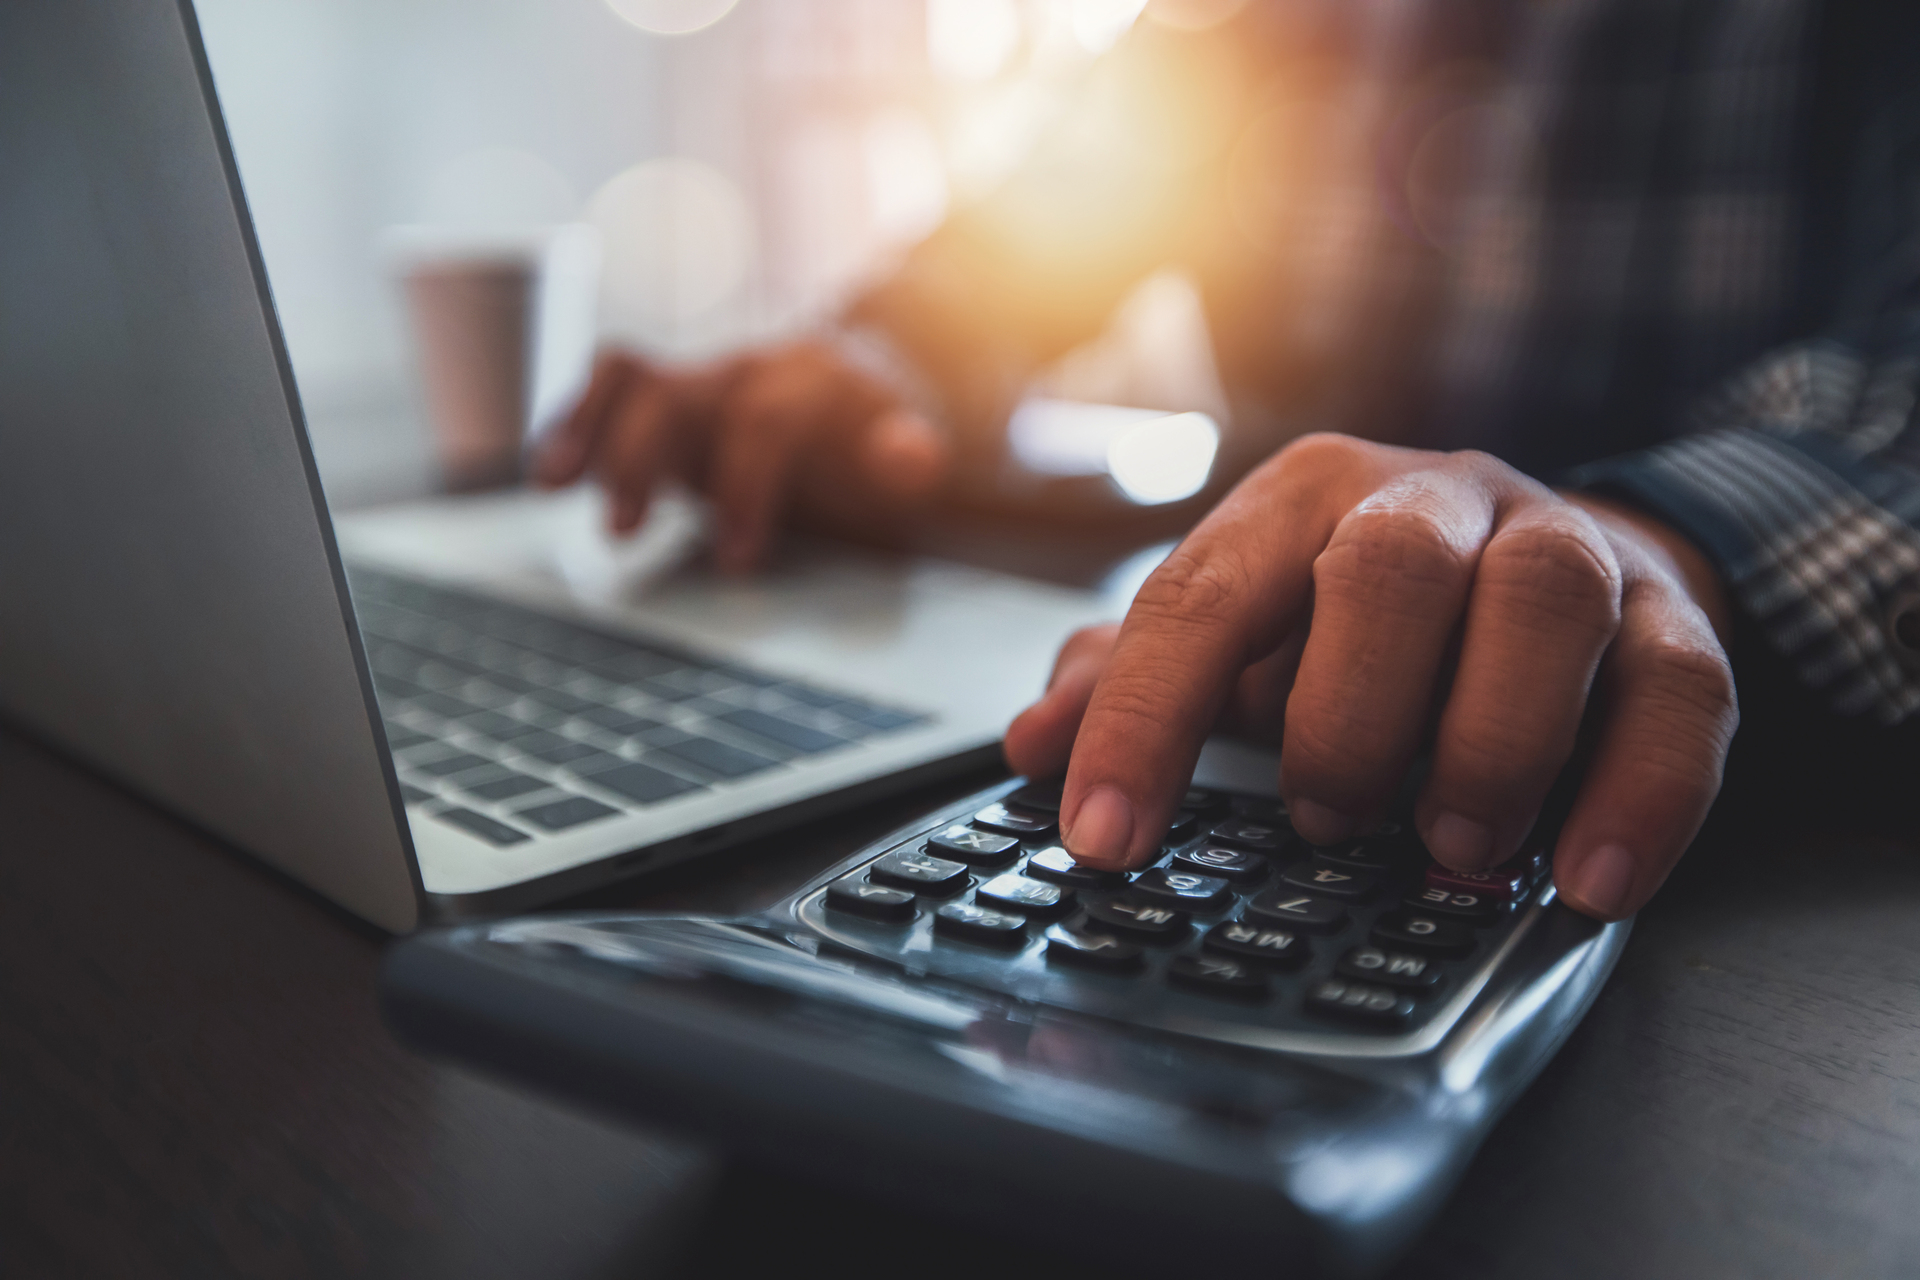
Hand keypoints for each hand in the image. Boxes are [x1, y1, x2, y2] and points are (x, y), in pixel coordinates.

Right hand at [533, 338, 949, 572]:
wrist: (863, 402)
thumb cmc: (878, 446)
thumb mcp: (910, 461)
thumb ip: (911, 459)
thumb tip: (911, 456)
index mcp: (809, 385)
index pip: (763, 420)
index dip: (746, 488)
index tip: (737, 559)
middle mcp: (744, 373)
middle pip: (678, 393)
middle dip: (643, 456)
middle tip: (623, 530)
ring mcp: (701, 384)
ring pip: (630, 378)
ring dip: (587, 428)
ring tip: (551, 485)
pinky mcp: (667, 405)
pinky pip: (610, 393)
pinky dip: (574, 427)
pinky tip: (549, 475)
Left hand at [1004, 434, 1738, 920]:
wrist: (1557, 558)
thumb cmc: (1367, 614)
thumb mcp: (1244, 630)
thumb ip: (1136, 676)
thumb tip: (1030, 740)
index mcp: (1302, 498)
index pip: (1201, 596)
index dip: (1143, 720)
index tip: (1103, 839)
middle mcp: (1435, 499)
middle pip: (1391, 568)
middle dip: (1350, 714)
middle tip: (1325, 818)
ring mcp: (1565, 547)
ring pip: (1545, 604)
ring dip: (1491, 744)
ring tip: (1449, 850)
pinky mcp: (1675, 616)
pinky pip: (1683, 691)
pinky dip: (1639, 793)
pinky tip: (1586, 880)